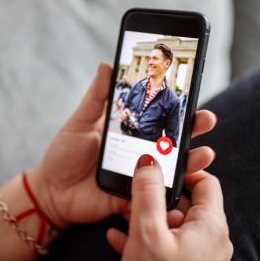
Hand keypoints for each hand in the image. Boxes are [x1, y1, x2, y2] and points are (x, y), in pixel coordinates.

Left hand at [28, 62, 216, 227]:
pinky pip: (157, 194)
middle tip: (207, 119)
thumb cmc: (65, 154)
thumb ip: (97, 96)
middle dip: (193, 130)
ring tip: (205, 153)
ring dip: (191, 160)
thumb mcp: (81, 121)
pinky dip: (173, 189)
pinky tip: (185, 181)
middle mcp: (140, 152)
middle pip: (172, 141)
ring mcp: (140, 175)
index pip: (159, 118)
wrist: (52, 190)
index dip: (177, 109)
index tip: (192, 96)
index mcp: (130, 131)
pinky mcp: (135, 196)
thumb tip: (106, 64)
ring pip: (171, 167)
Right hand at [107, 157, 232, 260]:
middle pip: (185, 202)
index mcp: (209, 226)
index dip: (184, 171)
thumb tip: (149, 161)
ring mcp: (196, 254)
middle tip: (137, 194)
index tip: (162, 168)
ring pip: (171, 223)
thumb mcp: (147, 231)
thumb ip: (147, 192)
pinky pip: (166, 241)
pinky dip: (147, 235)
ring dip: (147, 217)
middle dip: (158, 198)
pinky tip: (121, 237)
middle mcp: (208, 240)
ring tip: (124, 216)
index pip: (206, 183)